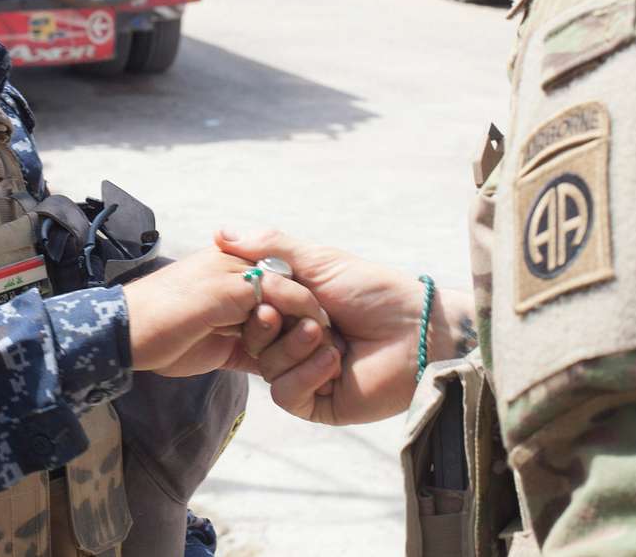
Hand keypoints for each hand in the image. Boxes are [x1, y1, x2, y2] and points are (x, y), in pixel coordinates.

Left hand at [122, 246, 330, 377]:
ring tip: (303, 360)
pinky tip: (288, 374)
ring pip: (275, 334)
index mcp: (236, 267)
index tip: (325, 324)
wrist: (126, 339)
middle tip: (320, 345)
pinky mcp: (227, 350)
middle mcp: (239, 290)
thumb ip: (261, 290)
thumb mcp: (221, 293)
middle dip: (299, 325)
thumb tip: (298, 296)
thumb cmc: (171, 308)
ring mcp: (234, 322)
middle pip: (282, 307)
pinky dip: (273, 364)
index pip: (284, 283)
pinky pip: (260, 357)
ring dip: (289, 347)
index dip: (304, 303)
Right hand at [216, 228, 454, 425]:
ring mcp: (307, 374)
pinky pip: (287, 395)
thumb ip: (269, 247)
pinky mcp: (320, 403)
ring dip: (294, 349)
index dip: (251, 304)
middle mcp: (296, 342)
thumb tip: (219, 232)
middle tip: (290, 314)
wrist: (417, 329)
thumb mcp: (318, 261)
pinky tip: (334, 362)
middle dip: (270, 327)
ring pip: (267, 369)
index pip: (249, 312)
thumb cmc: (373, 290)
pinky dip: (306, 375)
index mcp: (292, 311)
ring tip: (327, 335)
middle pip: (252, 342)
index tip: (263, 294)